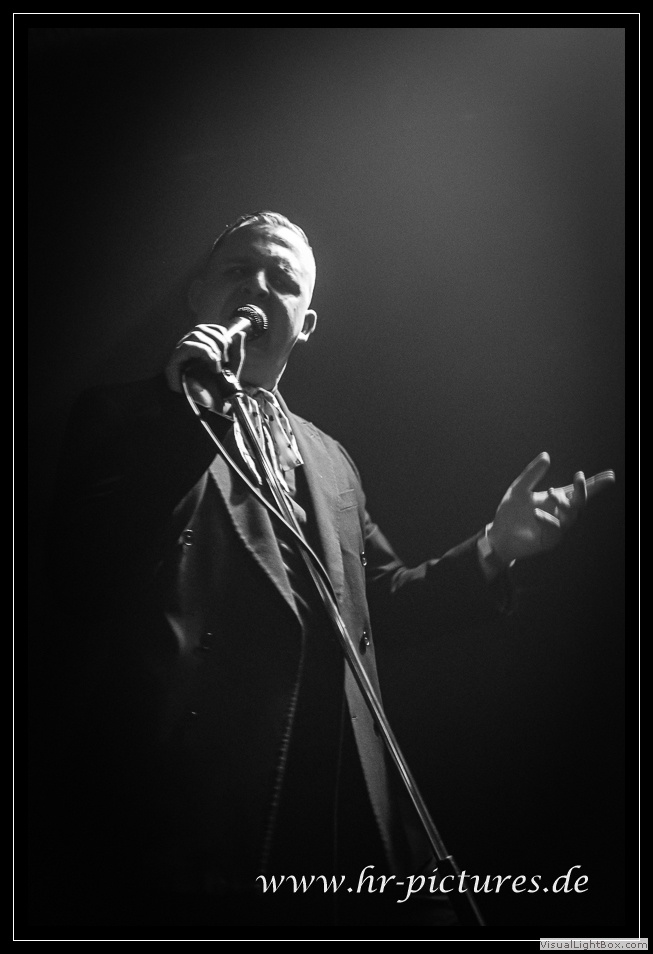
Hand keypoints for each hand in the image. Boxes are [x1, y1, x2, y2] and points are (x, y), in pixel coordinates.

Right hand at [165, 324, 246, 404]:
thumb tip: (240, 333)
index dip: (220, 332)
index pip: (207, 329)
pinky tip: (213, 366)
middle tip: (226, 357)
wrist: (210, 409)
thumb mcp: (232, 368)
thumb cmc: (218, 390)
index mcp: (199, 348)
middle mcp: (187, 350)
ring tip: (219, 365)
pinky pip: (187, 346)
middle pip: (200, 329)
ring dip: (213, 348)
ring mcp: (179, 356)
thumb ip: (236, 351)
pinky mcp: (173, 363)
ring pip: (195, 335)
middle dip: (219, 340)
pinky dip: (204, 352)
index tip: (230, 346)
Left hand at [487, 452, 615, 563]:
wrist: (497, 534)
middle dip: (584, 490)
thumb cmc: (510, 512)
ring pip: (570, 516)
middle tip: (579, 476)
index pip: (578, 491)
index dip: (595, 484)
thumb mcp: (519, 488)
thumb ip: (532, 473)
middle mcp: (560, 514)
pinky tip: (535, 513)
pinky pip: (555, 529)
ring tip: (549, 491)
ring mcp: (557, 528)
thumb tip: (547, 455)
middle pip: (580, 503)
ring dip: (563, 503)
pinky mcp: (549, 541)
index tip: (610, 475)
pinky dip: (547, 519)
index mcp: (555, 500)